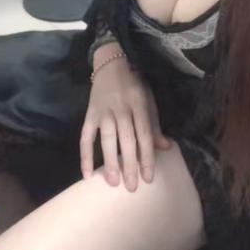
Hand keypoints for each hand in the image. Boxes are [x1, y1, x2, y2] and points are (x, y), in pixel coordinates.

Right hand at [80, 45, 171, 191]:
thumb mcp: (149, 98)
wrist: (110, 62)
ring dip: (110, 162)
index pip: (144, 134)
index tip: (148, 178)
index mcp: (139, 104)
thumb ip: (154, 124)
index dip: (147, 156)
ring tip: (113, 182)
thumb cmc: (134, 83)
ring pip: (107, 139)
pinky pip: (85, 137)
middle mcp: (121, 108)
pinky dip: (84, 155)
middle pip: (127, 140)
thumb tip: (165, 147)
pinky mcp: (89, 114)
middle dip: (130, 164)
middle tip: (132, 187)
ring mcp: (103, 111)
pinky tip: (86, 174)